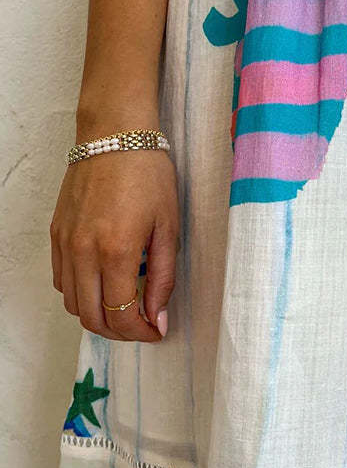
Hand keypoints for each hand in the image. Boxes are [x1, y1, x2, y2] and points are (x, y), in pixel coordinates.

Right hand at [50, 145, 178, 341]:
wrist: (115, 134)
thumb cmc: (149, 174)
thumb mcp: (169, 227)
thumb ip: (164, 278)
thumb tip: (158, 317)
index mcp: (116, 251)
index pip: (121, 316)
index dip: (140, 333)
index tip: (156, 331)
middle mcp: (84, 252)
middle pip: (92, 318)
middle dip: (120, 333)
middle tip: (141, 326)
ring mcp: (65, 243)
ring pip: (72, 304)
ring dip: (98, 316)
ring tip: (124, 308)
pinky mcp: (56, 234)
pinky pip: (61, 281)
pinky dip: (80, 294)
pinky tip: (103, 285)